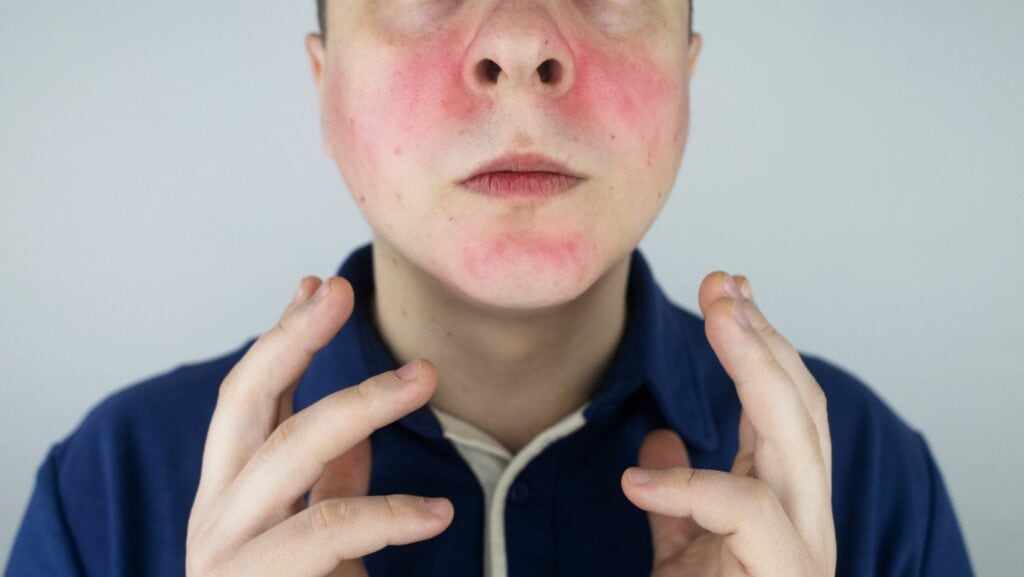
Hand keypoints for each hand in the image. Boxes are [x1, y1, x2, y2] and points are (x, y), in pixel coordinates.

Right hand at [186, 276, 452, 576]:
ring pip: (287, 453)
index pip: (248, 395)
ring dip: (358, 404)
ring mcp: (227, 551)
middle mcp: (216, 512)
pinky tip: (434, 514)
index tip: (319, 284)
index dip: (282, 336)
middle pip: (243, 402)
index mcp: (231, 491)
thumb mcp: (315, 534)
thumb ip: (331, 479)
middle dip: (293, 339)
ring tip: (425, 379)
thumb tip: (363, 425)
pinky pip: (323, 532)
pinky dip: (383, 515)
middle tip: (342, 290)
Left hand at [620, 272, 836, 576]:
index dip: (755, 345)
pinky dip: (692, 486)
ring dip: (759, 368)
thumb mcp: (680, 553)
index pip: (778, 405)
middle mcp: (803, 512)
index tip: (725, 290)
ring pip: (798, 436)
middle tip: (725, 283)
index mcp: (779, 497)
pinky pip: (747, 512)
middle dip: (763, 338)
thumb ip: (677, 496)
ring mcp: (803, 542)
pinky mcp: (787, 571)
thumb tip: (657, 433)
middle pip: (799, 406)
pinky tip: (639, 479)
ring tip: (721, 317)